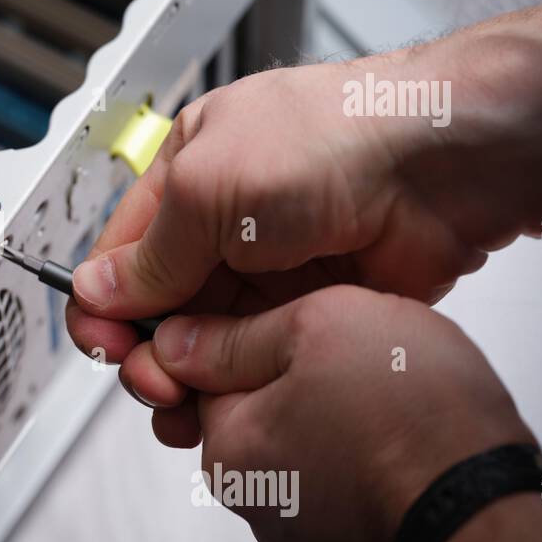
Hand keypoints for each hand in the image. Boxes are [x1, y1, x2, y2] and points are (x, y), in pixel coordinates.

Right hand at [66, 0, 541, 409]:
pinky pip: (252, 355)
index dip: (105, 307)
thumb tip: (97, 293)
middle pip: (157, 306)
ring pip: (202, 339)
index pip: (121, 254)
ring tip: (185, 403)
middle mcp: (222, 222)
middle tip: (154, 382)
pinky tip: (223, 402)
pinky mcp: (306, 306)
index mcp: (186, 175)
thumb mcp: (210, 188)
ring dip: (184, 376)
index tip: (105, 348)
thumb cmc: (336, 139)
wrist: (445, 162)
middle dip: (144, 350)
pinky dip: (231, 383)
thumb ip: (150, 253)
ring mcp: (266, 268)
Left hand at [145, 284, 532, 541]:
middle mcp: (250, 494)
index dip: (235, 329)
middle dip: (287, 368)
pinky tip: (393, 422)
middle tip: (344, 344)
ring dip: (324, 403)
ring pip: (294, 433)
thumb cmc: (413, 418)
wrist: (490, 513)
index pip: (195, 373)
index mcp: (226, 445)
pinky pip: (334, 467)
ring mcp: (300, 521)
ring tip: (378, 382)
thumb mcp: (316, 326)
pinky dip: (355, 440)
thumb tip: (173, 340)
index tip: (279, 314)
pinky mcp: (346, 534)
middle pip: (247, 403)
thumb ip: (234, 333)